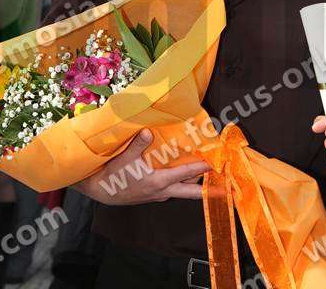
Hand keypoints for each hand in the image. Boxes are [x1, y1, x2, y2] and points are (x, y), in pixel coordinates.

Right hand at [74, 129, 210, 205]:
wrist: (101, 191)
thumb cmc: (114, 175)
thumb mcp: (125, 159)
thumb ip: (137, 145)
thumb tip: (147, 131)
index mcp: (159, 182)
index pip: (186, 174)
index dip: (202, 168)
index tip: (217, 163)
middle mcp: (162, 191)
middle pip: (191, 192)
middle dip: (208, 190)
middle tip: (225, 188)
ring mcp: (158, 195)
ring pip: (182, 191)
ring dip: (195, 185)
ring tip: (208, 178)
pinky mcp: (152, 194)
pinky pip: (173, 190)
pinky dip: (182, 184)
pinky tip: (182, 176)